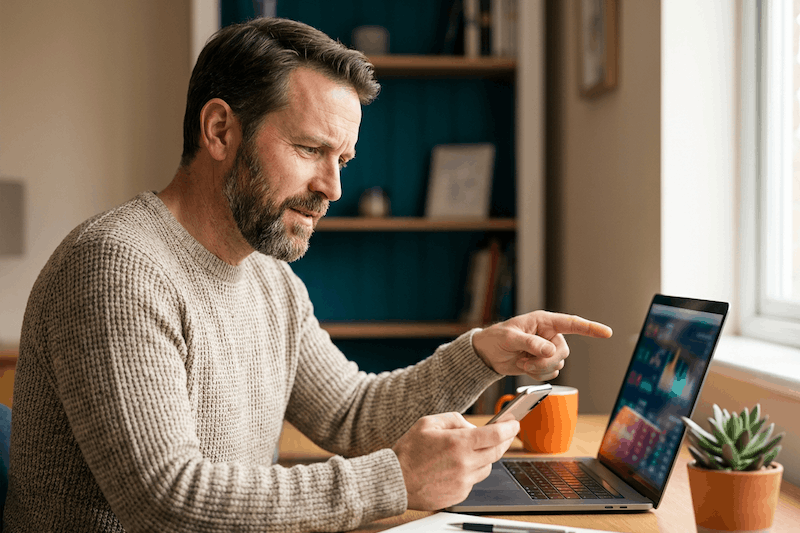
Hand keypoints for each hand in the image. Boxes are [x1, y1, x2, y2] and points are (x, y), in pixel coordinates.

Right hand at [392, 412, 518, 510]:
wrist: (396, 481)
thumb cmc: (408, 452)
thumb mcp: (428, 423)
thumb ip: (454, 419)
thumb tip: (471, 426)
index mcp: (458, 443)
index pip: (495, 435)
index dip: (509, 427)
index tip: (515, 423)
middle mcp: (464, 463)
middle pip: (497, 452)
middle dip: (505, 441)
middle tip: (506, 434)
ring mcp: (463, 481)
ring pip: (487, 467)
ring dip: (485, 457)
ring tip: (470, 451)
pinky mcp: (460, 494)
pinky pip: (474, 480)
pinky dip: (471, 471)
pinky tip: (456, 466)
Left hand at [471, 311, 611, 380]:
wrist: (488, 354)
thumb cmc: (496, 338)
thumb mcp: (510, 338)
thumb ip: (530, 343)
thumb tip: (550, 350)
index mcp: (543, 321)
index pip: (571, 323)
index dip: (590, 328)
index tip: (606, 333)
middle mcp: (549, 335)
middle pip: (563, 352)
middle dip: (545, 361)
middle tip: (525, 361)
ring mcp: (547, 350)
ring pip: (558, 365)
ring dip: (539, 369)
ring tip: (521, 362)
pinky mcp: (542, 363)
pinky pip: (550, 374)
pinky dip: (537, 375)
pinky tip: (524, 367)